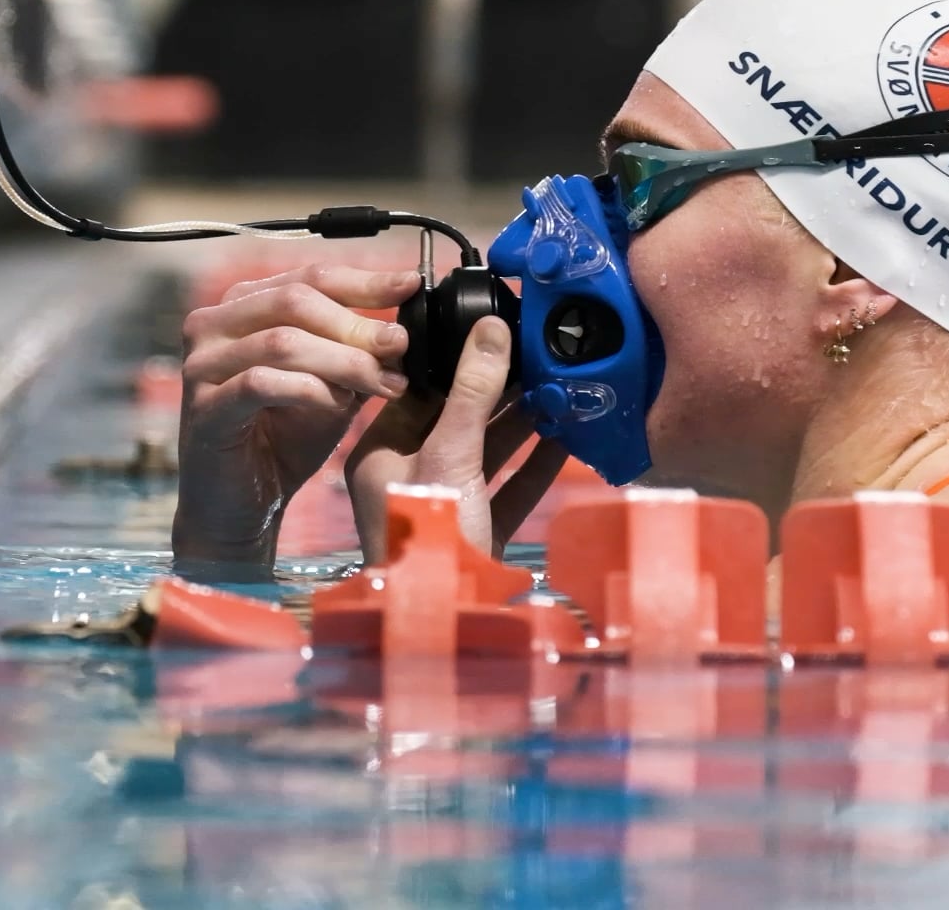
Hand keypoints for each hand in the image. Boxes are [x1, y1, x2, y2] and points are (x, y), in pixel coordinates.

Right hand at [173, 264, 420, 568]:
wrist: (242, 505)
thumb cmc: (283, 440)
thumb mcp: (331, 387)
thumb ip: (357, 353)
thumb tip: (404, 324)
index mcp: (243, 307)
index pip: (309, 278)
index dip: (364, 282)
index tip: (409, 286)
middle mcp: (213, 325)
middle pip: (295, 301)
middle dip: (356, 324)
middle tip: (400, 346)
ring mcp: (202, 365)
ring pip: (282, 341)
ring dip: (343, 360)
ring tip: (383, 383)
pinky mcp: (203, 407)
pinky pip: (261, 384)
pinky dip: (309, 391)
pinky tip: (339, 405)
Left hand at [345, 316, 566, 561]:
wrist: (449, 621)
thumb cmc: (431, 538)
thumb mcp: (451, 454)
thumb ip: (472, 391)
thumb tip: (490, 327)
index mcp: (380, 455)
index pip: (415, 392)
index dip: (452, 360)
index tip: (487, 330)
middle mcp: (408, 478)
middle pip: (456, 420)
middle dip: (498, 390)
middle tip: (535, 353)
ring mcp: (446, 507)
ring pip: (487, 452)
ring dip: (523, 422)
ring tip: (559, 384)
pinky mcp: (479, 534)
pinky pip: (510, 488)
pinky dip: (537, 462)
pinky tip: (568, 434)